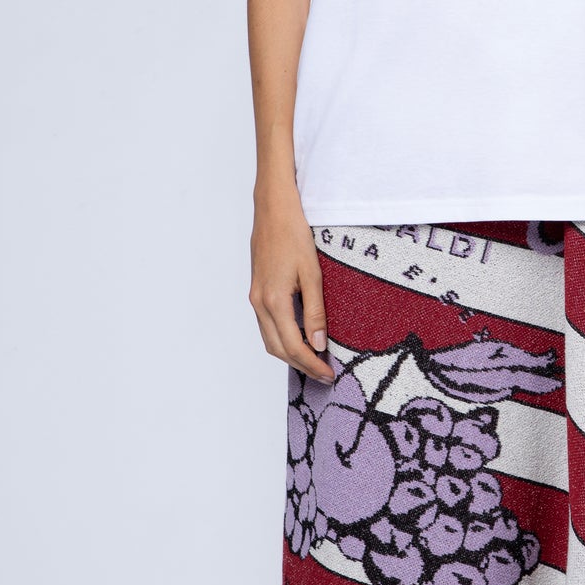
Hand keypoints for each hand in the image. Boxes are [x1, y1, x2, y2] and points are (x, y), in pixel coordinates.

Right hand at [249, 182, 335, 382]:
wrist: (272, 210)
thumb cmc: (294, 235)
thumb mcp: (312, 273)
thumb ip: (315, 310)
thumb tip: (319, 343)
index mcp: (274, 301)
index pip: (293, 346)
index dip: (311, 364)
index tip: (328, 374)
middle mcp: (259, 303)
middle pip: (278, 349)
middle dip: (301, 365)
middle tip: (324, 374)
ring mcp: (255, 298)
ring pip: (269, 340)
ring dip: (290, 355)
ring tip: (314, 361)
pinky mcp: (256, 291)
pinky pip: (267, 326)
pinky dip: (282, 339)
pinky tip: (299, 338)